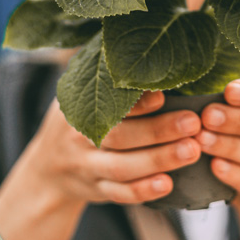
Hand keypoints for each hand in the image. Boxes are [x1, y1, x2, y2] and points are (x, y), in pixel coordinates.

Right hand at [26, 91, 202, 207]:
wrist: (46, 171)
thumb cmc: (72, 124)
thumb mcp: (75, 96)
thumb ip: (101, 78)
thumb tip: (139, 46)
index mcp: (76, 109)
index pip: (105, 102)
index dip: (135, 101)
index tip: (163, 94)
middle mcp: (79, 138)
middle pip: (119, 136)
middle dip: (158, 130)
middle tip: (193, 123)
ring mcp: (87, 167)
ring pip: (123, 167)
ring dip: (159, 160)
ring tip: (192, 150)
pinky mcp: (97, 190)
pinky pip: (120, 193)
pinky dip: (143, 191)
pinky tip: (168, 185)